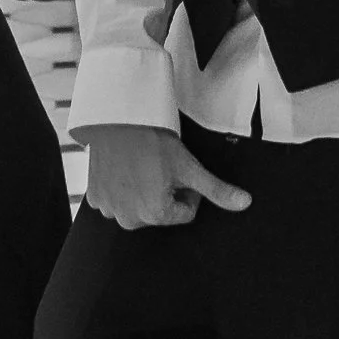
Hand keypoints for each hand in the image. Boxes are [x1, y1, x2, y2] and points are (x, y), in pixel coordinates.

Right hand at [83, 125, 251, 230]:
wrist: (116, 119)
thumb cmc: (153, 141)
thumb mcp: (189, 166)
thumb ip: (217, 190)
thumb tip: (244, 204)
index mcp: (155, 215)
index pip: (185, 213)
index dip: (188, 191)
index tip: (178, 171)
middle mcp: (129, 219)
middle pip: (160, 213)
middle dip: (164, 194)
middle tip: (159, 168)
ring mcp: (109, 209)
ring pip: (138, 207)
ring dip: (142, 192)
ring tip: (141, 166)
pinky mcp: (94, 198)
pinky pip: (116, 200)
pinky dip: (121, 188)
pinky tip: (124, 168)